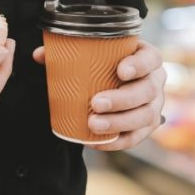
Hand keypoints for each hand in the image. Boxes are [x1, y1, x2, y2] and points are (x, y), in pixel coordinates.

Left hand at [32, 40, 165, 150]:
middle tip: (96, 103)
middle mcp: (155, 82)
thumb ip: (65, 53)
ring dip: (119, 122)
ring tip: (93, 124)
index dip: (139, 65)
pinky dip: (116, 141)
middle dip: (122, 99)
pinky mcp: (146, 127)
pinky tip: (96, 142)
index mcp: (146, 59)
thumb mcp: (91, 55)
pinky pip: (136, 137)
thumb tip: (39, 55)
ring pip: (145, 117)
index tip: (120, 70)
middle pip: (147, 91)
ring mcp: (154, 106)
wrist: (115, 83)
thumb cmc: (103, 65)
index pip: (151, 59)